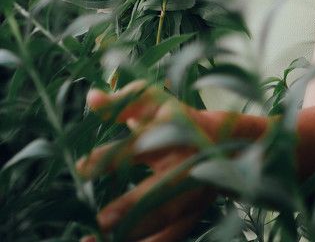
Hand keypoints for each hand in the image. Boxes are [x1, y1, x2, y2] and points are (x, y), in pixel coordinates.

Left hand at [78, 81, 216, 241]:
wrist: (226, 142)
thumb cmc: (178, 119)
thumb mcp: (153, 102)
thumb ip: (120, 103)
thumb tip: (91, 96)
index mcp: (173, 132)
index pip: (139, 145)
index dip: (109, 158)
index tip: (79, 169)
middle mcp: (186, 165)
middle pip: (161, 190)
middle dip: (132, 206)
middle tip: (101, 220)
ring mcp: (192, 195)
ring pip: (165, 222)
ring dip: (132, 236)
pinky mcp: (191, 218)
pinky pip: (167, 239)